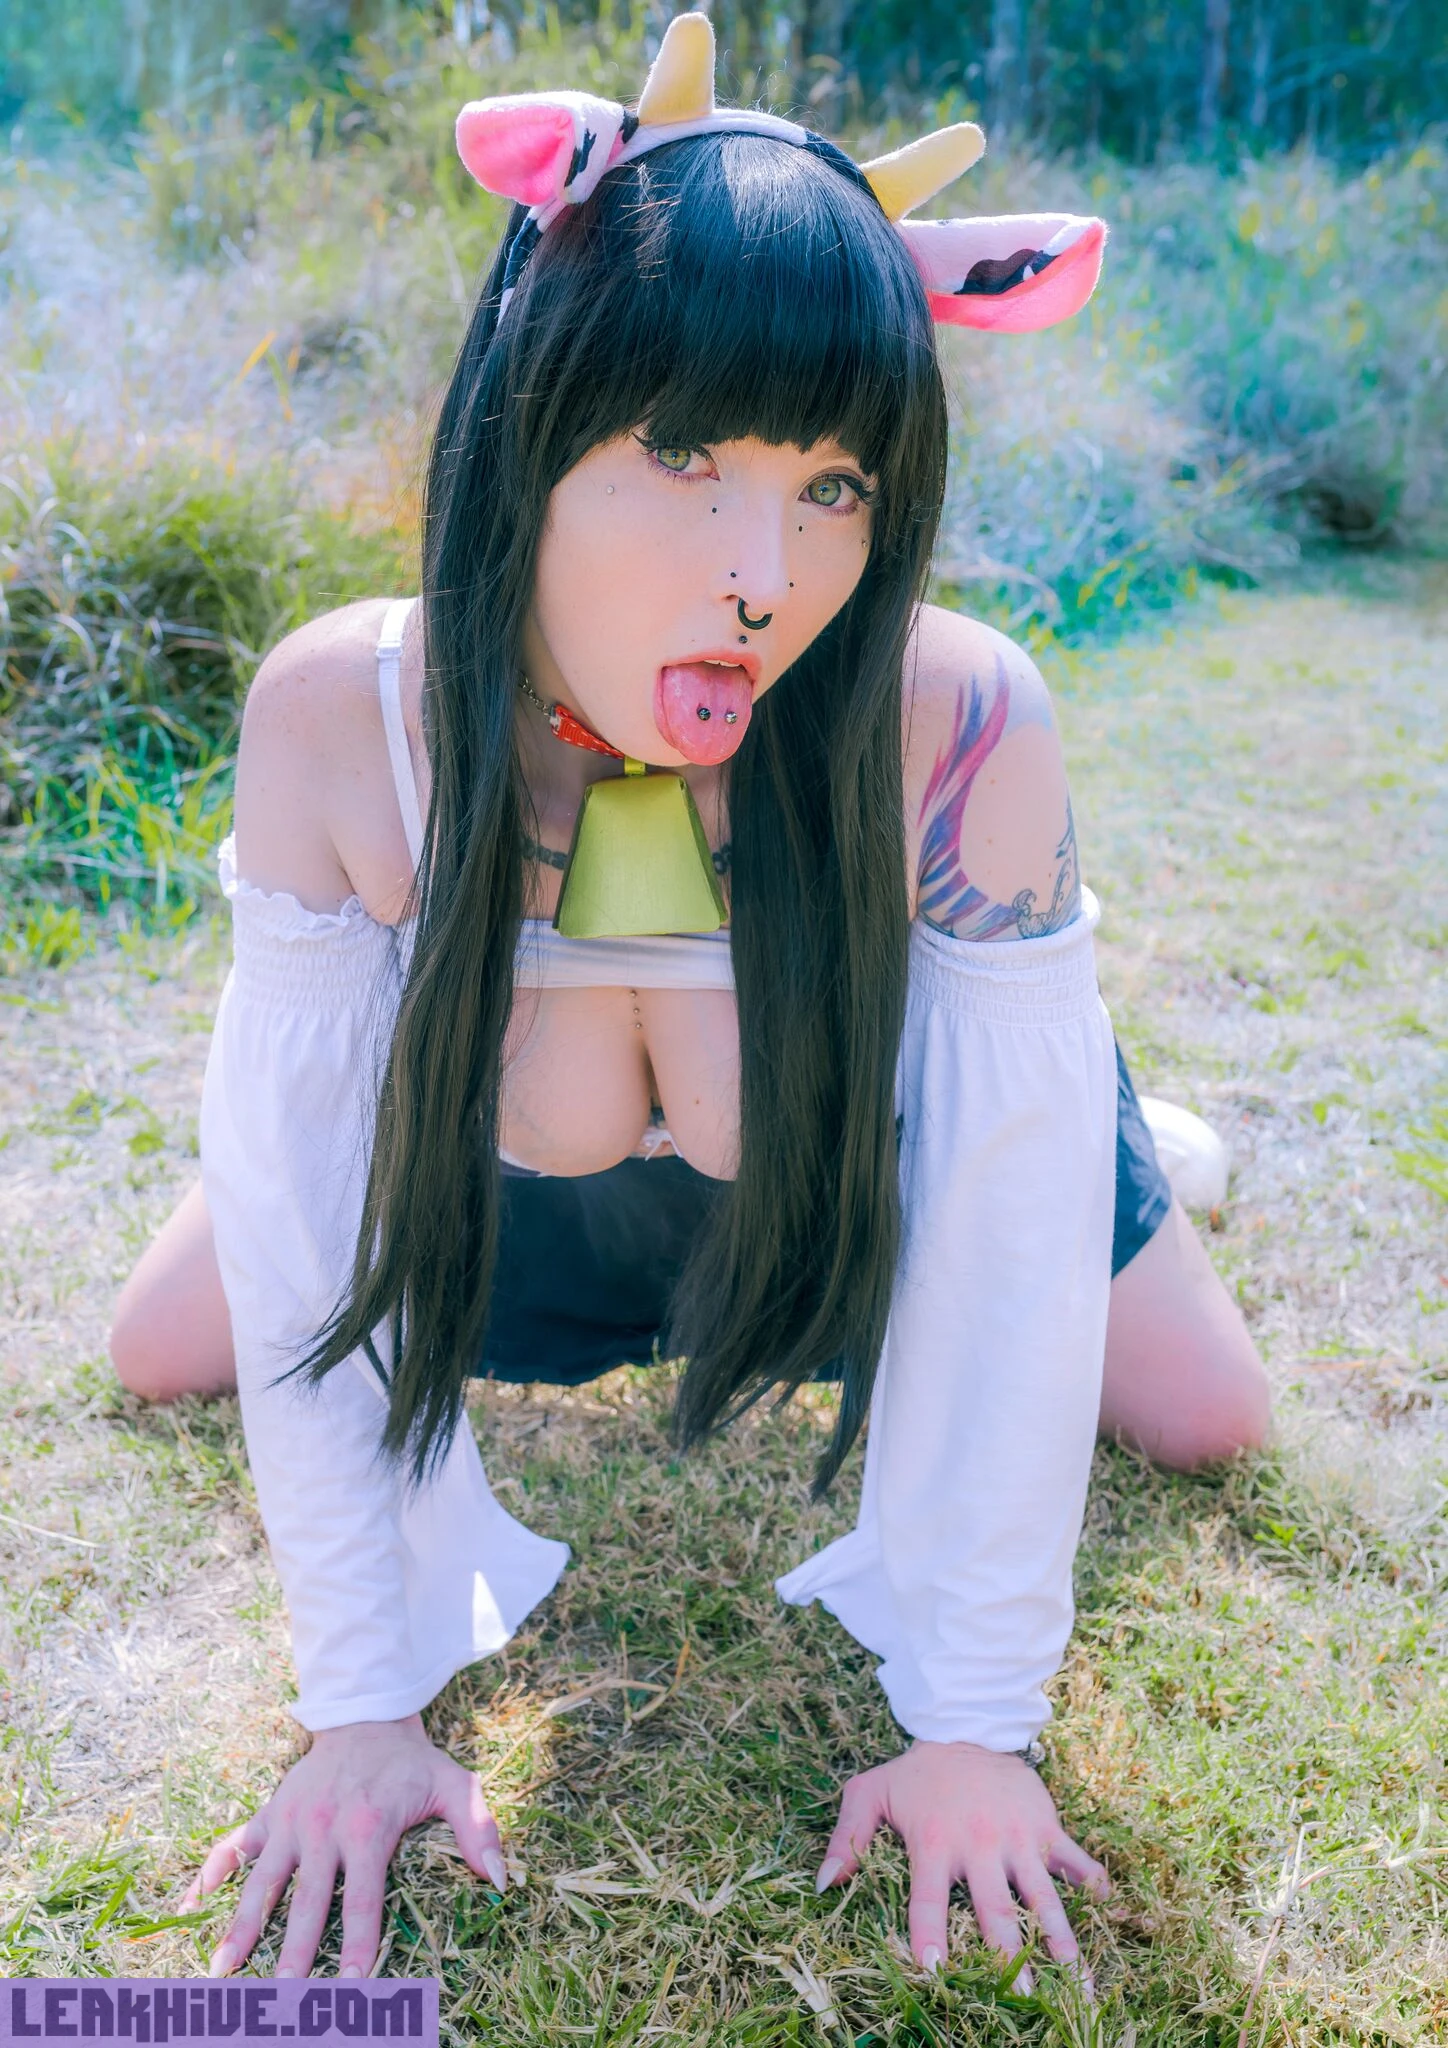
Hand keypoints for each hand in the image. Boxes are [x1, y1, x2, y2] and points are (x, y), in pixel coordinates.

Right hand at [181, 1714, 504, 1977]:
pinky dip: (206, 1876)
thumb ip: (479, 1830)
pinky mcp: (267, 1814)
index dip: (360, 1943)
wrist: (365, 1714)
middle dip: (293, 1953)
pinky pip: (230, 1847)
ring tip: (221, 1973)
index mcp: (367, 1829)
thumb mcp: (455, 1785)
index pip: (362, 1898)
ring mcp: (289, 1823)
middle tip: (282, 2000)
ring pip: (259, 1883)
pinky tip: (186, 1909)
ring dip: (240, 1928)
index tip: (354, 1986)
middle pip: (305, 1902)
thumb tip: (502, 1881)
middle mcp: (321, 1829)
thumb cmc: (412, 1762)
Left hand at [815, 1740, 1106, 1992]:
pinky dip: (1092, 1880)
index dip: (929, 1936)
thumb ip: (846, 1837)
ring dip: (1061, 1938)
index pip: (927, 1900)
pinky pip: (1074, 1857)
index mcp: (934, 1843)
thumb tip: (822, 1885)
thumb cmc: (916, 1774)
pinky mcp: (1046, 1825)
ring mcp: (1016, 1837)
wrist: (965, 1727)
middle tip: (1026, 1998)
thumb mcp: (871, 1793)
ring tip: (1079, 1980)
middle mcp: (978, 1844)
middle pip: (995, 1910)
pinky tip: (1108, 1904)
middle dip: (1010, 1956)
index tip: (934, 1974)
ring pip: (1043, 1895)